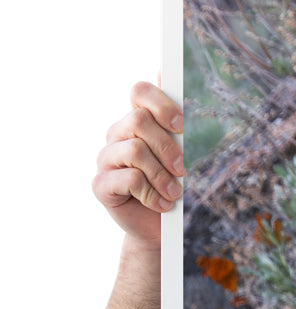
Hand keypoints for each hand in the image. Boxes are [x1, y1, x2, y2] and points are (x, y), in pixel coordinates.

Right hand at [92, 81, 184, 249]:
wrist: (160, 226)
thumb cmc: (174, 184)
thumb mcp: (183, 153)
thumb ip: (179, 123)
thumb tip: (173, 82)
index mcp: (137, 121)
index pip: (140, 91)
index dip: (161, 103)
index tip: (181, 125)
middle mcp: (117, 135)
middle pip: (139, 120)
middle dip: (167, 145)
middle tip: (183, 168)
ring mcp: (106, 159)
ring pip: (135, 150)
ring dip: (162, 173)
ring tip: (175, 192)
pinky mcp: (101, 184)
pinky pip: (128, 179)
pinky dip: (151, 193)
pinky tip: (162, 203)